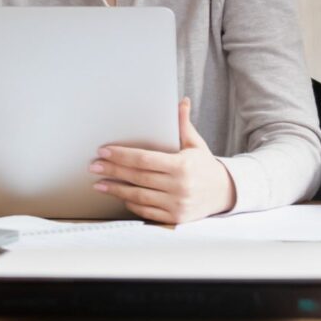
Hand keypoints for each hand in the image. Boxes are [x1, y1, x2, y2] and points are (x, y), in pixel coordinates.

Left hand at [90, 98, 233, 223]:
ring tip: (99, 183)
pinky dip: (131, 204)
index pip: (144, 160)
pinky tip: (119, 196)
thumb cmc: (205, 166)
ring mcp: (176, 205)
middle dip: (112, 171)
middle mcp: (179, 187)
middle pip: (137, 178)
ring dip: (116, 190)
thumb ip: (183, 124)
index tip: (104, 151)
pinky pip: (146, 212)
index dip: (121, 155)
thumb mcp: (196, 144)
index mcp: (182, 166)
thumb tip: (181, 101)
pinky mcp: (174, 218)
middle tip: (94, 166)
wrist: (225, 193)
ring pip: (138, 197)